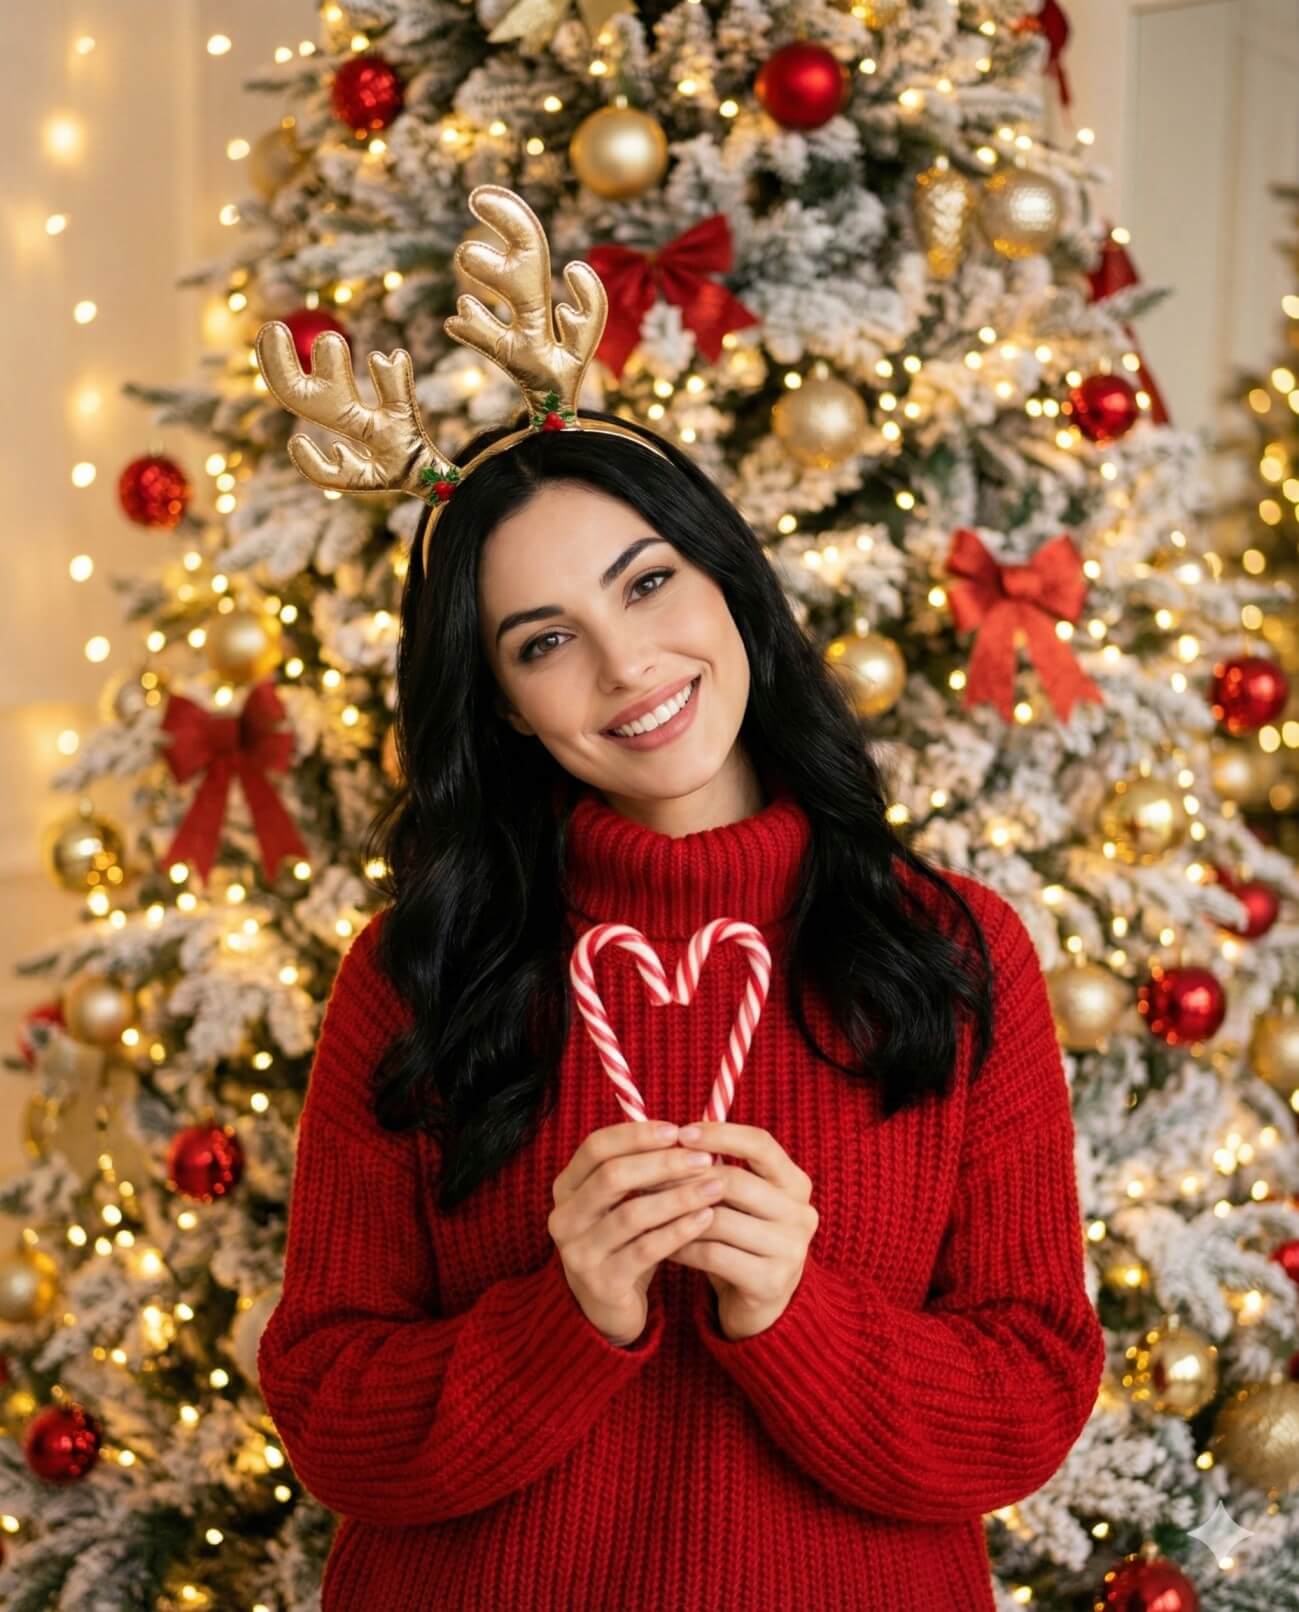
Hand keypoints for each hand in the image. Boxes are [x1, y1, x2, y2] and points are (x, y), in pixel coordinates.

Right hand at [548, 1121, 723, 1346]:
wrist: (607, 1307)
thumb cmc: (621, 1241)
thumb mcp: (620, 1201)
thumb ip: (639, 1168)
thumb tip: (687, 1132)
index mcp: (566, 1187)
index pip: (596, 1147)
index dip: (636, 1135)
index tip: (676, 1131)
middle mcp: (564, 1217)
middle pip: (613, 1176)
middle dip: (663, 1163)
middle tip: (704, 1158)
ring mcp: (579, 1252)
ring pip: (632, 1214)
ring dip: (678, 1196)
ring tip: (715, 1186)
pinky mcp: (602, 1283)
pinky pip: (645, 1250)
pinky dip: (678, 1231)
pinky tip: (706, 1218)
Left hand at [663, 1123, 817, 1339]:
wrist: (760, 1305)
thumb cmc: (741, 1240)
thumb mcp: (740, 1201)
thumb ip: (719, 1170)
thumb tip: (671, 1137)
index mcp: (796, 1184)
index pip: (760, 1144)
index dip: (720, 1134)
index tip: (682, 1132)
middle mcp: (801, 1214)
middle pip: (735, 1181)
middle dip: (687, 1177)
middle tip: (649, 1177)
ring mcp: (790, 1250)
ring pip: (720, 1219)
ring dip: (679, 1213)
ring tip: (649, 1209)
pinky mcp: (771, 1282)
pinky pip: (714, 1254)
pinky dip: (684, 1246)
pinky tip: (665, 1245)